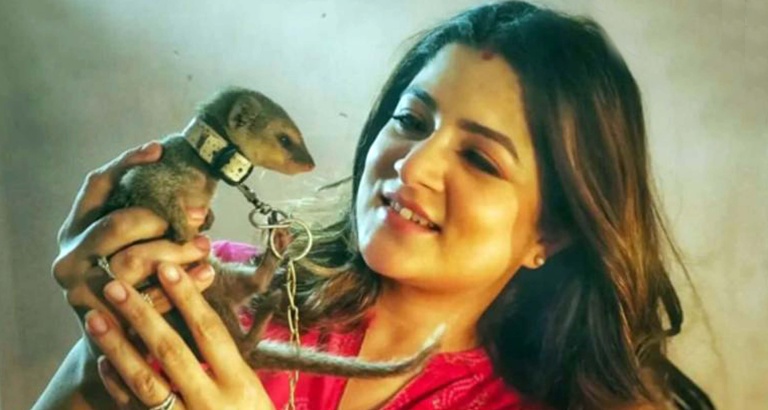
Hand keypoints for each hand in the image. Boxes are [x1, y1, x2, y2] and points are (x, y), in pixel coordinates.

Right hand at [51, 141, 214, 347]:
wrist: (118, 341)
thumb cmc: (134, 280)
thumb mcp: (130, 244)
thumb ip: (144, 216)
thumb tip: (185, 177)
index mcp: (74, 229)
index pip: (96, 186)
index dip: (127, 164)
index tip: (160, 150)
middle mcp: (70, 257)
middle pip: (117, 224)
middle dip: (162, 216)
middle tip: (199, 215)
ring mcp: (81, 291)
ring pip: (134, 261)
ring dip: (177, 251)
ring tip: (207, 246)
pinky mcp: (103, 319)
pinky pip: (147, 297)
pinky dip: (182, 284)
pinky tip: (207, 273)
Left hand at [85, 263, 274, 408]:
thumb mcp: (251, 391)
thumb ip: (227, 360)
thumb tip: (199, 312)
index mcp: (240, 384)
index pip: (211, 333)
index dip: (189, 299)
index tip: (168, 268)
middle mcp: (211, 402)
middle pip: (172, 352)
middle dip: (143, 315)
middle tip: (116, 285)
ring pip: (145, 382)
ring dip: (118, 347)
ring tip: (96, 317)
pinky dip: (117, 386)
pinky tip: (102, 362)